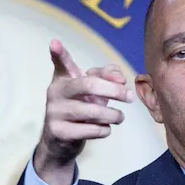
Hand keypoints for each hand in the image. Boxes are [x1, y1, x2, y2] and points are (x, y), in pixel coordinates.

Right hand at [32, 40, 131, 184]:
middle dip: (114, 91)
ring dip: (113, 115)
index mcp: (63, 78)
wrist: (61, 141)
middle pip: (89, 85)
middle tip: (130, 97)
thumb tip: (121, 80)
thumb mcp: (94, 90)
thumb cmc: (81, 108)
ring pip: (93, 111)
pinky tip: (104, 129)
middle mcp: (56, 93)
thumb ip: (108, 76)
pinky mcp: (59, 132)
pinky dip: (105, 130)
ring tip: (119, 117)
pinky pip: (91, 130)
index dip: (58, 53)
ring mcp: (55, 113)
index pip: (61, 63)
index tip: (54, 43)